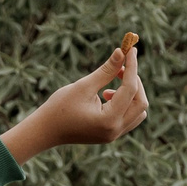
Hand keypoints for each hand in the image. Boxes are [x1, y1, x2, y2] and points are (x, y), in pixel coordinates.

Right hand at [0, 36, 149, 164]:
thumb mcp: (83, 86)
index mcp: (109, 120)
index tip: (130, 50)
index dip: (132, 67)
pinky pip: (130, 116)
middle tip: (120, 67)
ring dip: (131, 94)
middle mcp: (116, 130)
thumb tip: (121, 52)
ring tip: (107, 88)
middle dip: (134, 81)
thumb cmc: (59, 107)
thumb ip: (106, 71)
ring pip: (138, 111)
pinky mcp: (111, 134)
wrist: (45, 131)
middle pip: (141, 102)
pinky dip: (125, 103)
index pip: (130, 89)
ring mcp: (115, 135)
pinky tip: (105, 96)